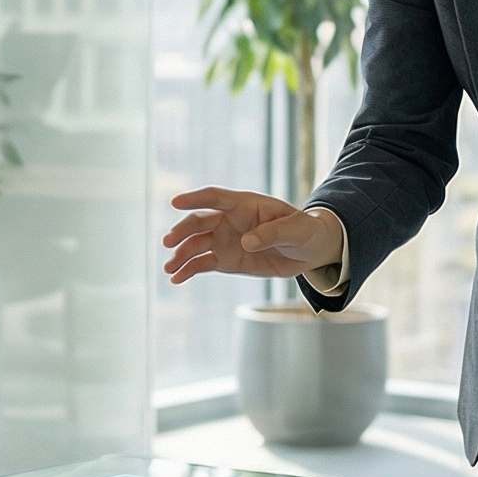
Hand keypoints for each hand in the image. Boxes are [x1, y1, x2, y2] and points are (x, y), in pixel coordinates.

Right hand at [162, 189, 344, 284]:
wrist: (309, 251)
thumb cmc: (304, 231)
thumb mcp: (295, 230)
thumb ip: (271, 233)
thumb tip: (245, 241)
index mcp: (245, 205)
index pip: (216, 198)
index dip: (196, 199)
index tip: (175, 202)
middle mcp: (229, 220)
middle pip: (199, 222)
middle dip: (182, 231)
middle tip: (168, 242)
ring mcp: (225, 240)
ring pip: (196, 244)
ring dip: (181, 254)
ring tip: (169, 268)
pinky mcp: (226, 260)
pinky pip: (203, 264)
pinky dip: (188, 270)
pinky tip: (176, 278)